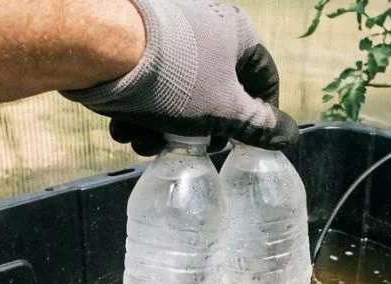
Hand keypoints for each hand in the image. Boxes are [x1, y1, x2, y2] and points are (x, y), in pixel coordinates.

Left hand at [62, 0, 298, 154]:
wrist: (100, 48)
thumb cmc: (173, 78)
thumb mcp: (223, 111)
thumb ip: (258, 127)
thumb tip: (289, 137)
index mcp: (238, 33)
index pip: (263, 80)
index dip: (257, 117)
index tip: (237, 143)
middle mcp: (205, 26)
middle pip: (213, 92)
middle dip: (195, 131)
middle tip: (182, 150)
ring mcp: (168, 33)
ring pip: (176, 94)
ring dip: (161, 127)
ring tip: (141, 143)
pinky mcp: (134, 41)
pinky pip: (147, 83)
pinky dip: (138, 110)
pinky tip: (122, 128)